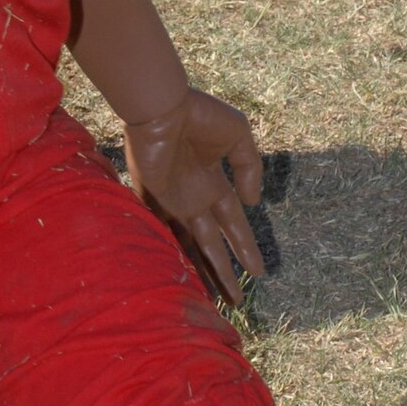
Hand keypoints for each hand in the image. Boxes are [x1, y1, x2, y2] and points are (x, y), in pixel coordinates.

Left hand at [121, 89, 263, 305]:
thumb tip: (252, 202)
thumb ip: (249, 168)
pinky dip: (166, 251)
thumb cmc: (200, 114)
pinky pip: (157, 230)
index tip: (258, 272)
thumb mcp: (239, 136)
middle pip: (210, 241)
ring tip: (212, 300)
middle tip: (236, 301)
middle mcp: (192, 194)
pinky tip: (175, 274)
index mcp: (212, 179)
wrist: (160, 104)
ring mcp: (169, 198)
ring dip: (200, 270)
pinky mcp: (148, 196)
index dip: (244, 245)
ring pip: (187, 243)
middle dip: (224, 270)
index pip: (232, 220)